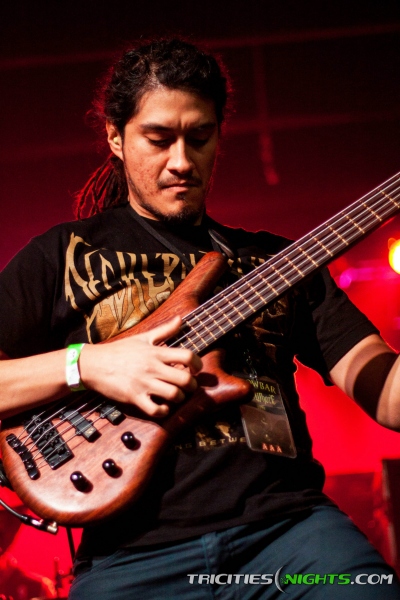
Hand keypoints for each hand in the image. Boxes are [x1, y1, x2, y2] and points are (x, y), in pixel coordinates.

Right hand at [79, 317, 201, 416]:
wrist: (93, 364)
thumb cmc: (119, 350)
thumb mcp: (143, 337)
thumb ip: (164, 330)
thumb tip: (181, 319)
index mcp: (156, 352)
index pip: (187, 356)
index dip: (197, 364)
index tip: (195, 369)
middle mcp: (152, 367)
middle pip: (184, 379)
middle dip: (192, 385)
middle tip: (189, 386)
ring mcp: (143, 383)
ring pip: (173, 395)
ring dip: (179, 398)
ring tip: (176, 396)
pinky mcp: (134, 397)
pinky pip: (155, 409)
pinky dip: (163, 411)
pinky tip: (162, 407)